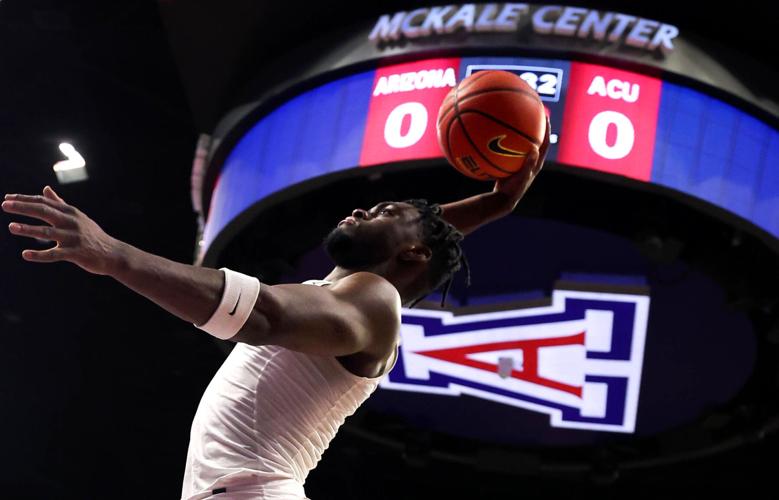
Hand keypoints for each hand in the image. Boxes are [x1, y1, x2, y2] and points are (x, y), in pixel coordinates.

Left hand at [2, 186, 120, 274]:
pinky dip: (40, 255)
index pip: (44, 202)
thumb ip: (59, 203)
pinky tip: (26, 254)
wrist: (112, 254)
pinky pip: (54, 255)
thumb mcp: (77, 217)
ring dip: (28, 229)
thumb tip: (45, 188)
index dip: (25, 199)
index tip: (7, 198)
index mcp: (70, 212)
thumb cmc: (92, 235)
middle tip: (4, 205)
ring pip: (47, 232)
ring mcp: (73, 238)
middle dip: (23, 208)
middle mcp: (71, 222)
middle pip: (44, 212)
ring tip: (11, 227)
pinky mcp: (76, 253)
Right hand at [493, 116, 550, 206]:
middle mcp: (531, 159)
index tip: (545, 115)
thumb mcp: (522, 177)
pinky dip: (506, 140)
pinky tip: (497, 133)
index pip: (545, 142)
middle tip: (531, 111)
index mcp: (537, 162)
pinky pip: (510, 148)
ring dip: (520, 131)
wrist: (503, 198)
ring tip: (514, 118)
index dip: (546, 129)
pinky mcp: (512, 163)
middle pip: (535, 139)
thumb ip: (529, 164)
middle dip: (534, 125)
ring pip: (522, 142)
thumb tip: (535, 149)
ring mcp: (521, 161)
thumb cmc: (513, 190)